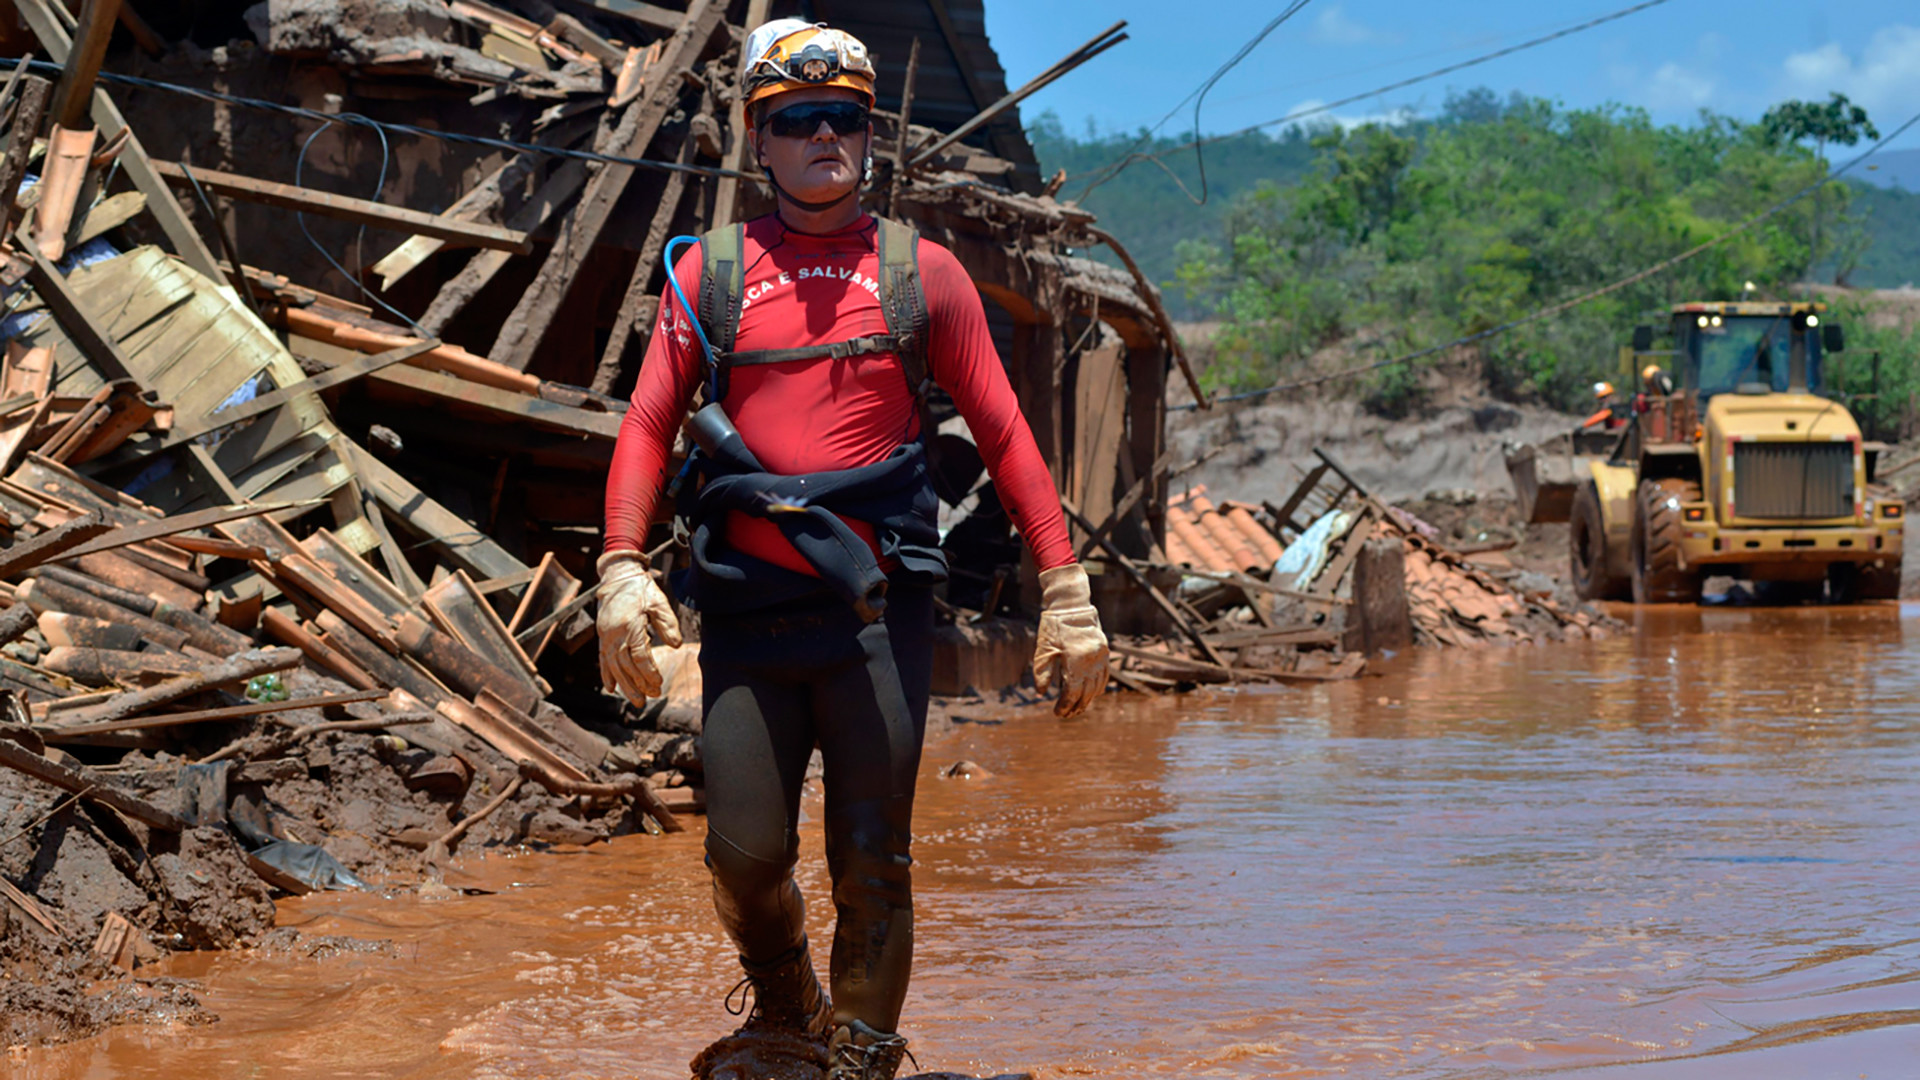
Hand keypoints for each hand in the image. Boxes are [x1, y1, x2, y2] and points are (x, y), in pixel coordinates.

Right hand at [596, 551, 682, 704]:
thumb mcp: (659, 602)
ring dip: (624, 685)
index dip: (649, 671)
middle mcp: (613, 633)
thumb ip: (668, 624)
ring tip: (636, 701)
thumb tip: (676, 645)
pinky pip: (602, 659)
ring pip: (613, 666)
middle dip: (638, 684)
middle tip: (651, 698)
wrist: (619, 576)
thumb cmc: (642, 589)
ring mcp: (605, 636)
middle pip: (625, 665)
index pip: (639, 655)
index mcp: (629, 625)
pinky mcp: (602, 636)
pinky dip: (606, 675)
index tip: (659, 683)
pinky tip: (611, 688)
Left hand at [1032, 563, 1109, 716]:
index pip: (1072, 691)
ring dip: (1087, 700)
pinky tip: (1091, 695)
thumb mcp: (1043, 649)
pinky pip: (1104, 675)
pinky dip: (1098, 687)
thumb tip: (1041, 694)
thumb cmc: (1053, 627)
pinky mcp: (1104, 652)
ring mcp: (1100, 656)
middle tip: (1066, 715)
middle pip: (1086, 692)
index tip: (1057, 713)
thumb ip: (1042, 673)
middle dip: (1076, 706)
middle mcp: (1091, 660)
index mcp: (1075, 660)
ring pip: (1097, 686)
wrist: (1071, 605)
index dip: (1065, 705)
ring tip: (1077, 709)